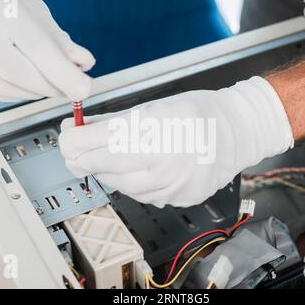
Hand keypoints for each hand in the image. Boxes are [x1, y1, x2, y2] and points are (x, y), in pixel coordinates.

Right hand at [0, 0, 94, 101]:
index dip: (65, 74)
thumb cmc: (5, 0)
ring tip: (47, 84)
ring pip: (3, 88)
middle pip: (18, 73)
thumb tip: (84, 65)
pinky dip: (14, 94)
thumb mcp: (37, 12)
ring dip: (33, 93)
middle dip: (50, 87)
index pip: (38, 49)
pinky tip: (25, 86)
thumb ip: (61, 41)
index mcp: (2, 10)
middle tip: (68, 87)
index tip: (85, 88)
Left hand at [59, 77, 293, 207]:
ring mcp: (174, 184)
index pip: (101, 140)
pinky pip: (143, 196)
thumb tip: (79, 126)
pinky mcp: (180, 198)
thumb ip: (114, 120)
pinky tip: (134, 171)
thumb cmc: (198, 112)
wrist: (237, 131)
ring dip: (107, 172)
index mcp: (157, 128)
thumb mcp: (155, 106)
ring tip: (107, 159)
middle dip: (83, 159)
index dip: (76, 140)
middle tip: (75, 153)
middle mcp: (165, 160)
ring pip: (122, 185)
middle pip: (106, 166)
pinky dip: (132, 184)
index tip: (66, 138)